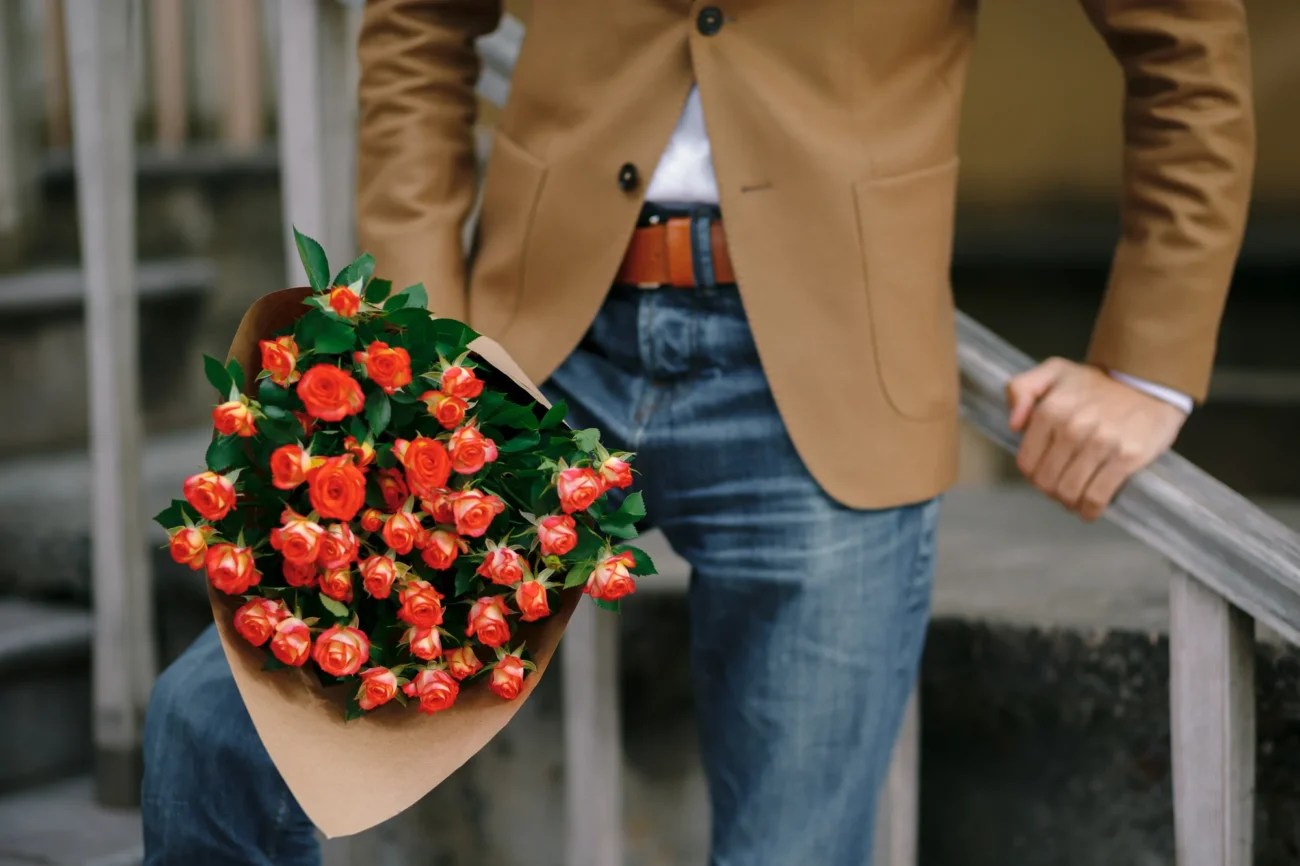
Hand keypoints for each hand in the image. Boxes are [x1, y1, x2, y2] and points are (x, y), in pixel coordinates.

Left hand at [1006, 358, 1186, 520]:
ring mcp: (1100, 444)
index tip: (1042, 473)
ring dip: (1069, 502)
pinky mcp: (1126, 458)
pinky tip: (1090, 509)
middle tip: (1060, 488)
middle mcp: (1072, 427)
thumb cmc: (1097, 382)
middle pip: (1046, 481)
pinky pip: (1097, 496)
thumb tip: (1013, 425)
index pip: (1027, 462)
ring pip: (1069, 492)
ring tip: (1075, 498)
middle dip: (1050, 490)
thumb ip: (1021, 389)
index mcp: (1050, 410)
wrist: (1149, 381)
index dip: (1032, 474)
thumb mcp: (1053, 371)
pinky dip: (1090, 510)